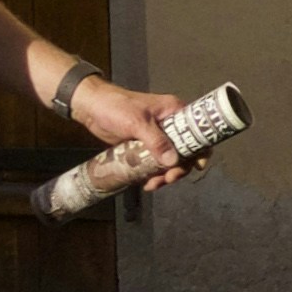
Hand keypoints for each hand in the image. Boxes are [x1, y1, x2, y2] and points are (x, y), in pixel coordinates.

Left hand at [66, 76, 194, 186]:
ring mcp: (157, 137)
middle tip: (169, 178)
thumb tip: (173, 161)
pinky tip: (146, 182)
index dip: (200, 150)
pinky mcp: (144, 147)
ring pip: (170, 160)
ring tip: (153, 184)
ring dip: (165, 175)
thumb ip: (156, 141)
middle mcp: (170, 125)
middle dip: (179, 168)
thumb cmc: (115, 107)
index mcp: (174, 112)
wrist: (90, 107)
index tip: (196, 166)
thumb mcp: (137, 123)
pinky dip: (153, 174)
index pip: (197, 131)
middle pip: (185, 151)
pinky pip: (155, 164)